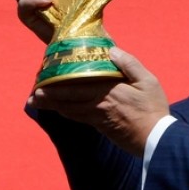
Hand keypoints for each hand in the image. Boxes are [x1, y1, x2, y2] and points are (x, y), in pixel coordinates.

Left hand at [28, 47, 169, 155]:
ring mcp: (97, 117)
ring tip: (36, 102)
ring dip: (52, 106)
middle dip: (48, 96)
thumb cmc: (153, 108)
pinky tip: (60, 109)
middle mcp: (98, 103)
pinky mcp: (100, 126)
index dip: (59, 81)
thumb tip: (111, 51)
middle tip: (31, 95)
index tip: (45, 76)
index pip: (78, 83)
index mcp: (108, 89)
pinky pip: (78, 117)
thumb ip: (129, 64)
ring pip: (69, 109)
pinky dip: (66, 112)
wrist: (157, 139)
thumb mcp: (148, 81)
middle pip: (68, 98)